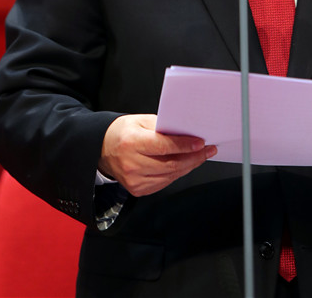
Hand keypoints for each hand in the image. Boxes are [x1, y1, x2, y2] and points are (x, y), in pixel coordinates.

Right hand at [99, 114, 216, 196]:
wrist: (102, 149)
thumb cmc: (124, 132)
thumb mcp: (141, 121)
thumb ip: (162, 126)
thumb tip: (186, 132)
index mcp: (131, 143)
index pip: (163, 146)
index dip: (184, 146)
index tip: (201, 143)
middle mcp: (131, 164)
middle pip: (170, 164)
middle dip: (193, 157)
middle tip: (208, 150)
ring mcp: (134, 180)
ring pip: (169, 176)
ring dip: (188, 166)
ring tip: (200, 156)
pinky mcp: (137, 190)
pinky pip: (164, 183)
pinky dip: (177, 174)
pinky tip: (185, 165)